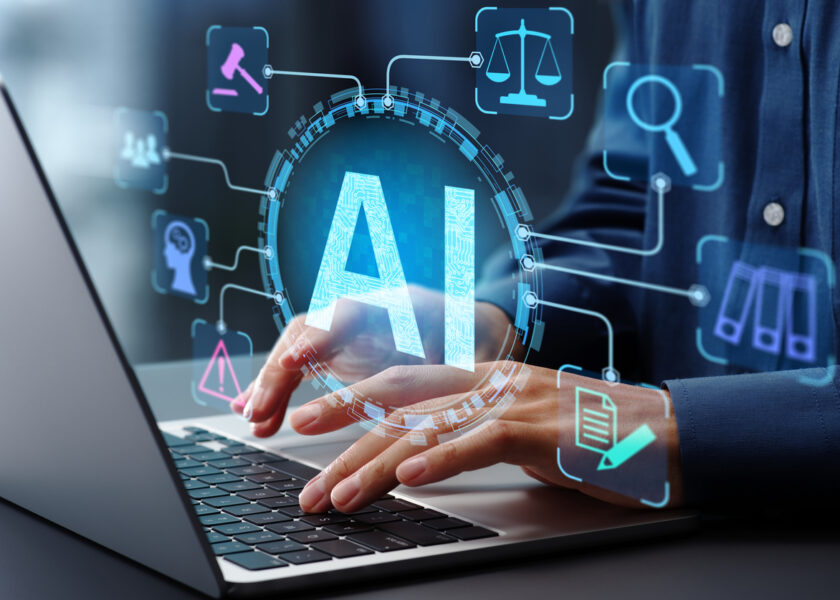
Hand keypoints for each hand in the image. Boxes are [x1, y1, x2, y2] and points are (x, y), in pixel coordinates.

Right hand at [235, 285, 514, 436]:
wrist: (474, 336)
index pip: (347, 311)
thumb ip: (451, 365)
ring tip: (254, 421)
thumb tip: (446, 383)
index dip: (319, 336)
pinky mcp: (338, 354)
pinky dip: (279, 392)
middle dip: (280, 369)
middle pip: (309, 330)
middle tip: (260, 409)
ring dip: (272, 386)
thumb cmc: (477, 345)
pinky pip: (299, 368)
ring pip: (297, 350)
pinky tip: (258, 415)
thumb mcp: (471, 354)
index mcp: (399, 304)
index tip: (296, 360)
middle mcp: (364, 312)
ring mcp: (347, 331)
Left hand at [289, 363, 683, 511]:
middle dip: (344, 422)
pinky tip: (411, 476)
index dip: (352, 398)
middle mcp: (492, 381)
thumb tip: (423, 455)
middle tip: (296, 449)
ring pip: (432, 423)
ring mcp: (518, 400)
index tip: (310, 423)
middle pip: (402, 398)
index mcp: (483, 379)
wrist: (672, 435)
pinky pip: (484, 440)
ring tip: (336, 493)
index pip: (404, 384)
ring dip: (377, 461)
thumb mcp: (522, 428)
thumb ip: (474, 432)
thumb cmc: (594, 438)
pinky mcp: (545, 428)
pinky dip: (444, 457)